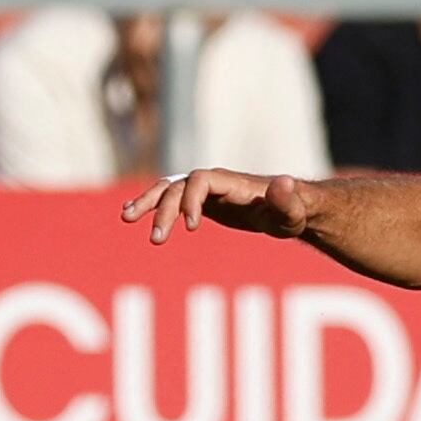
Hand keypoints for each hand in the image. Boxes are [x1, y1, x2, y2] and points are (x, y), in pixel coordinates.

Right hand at [121, 167, 313, 243]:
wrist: (292, 209)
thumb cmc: (295, 212)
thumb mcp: (294, 211)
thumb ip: (287, 199)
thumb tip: (286, 181)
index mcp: (232, 183)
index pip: (201, 181)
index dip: (191, 200)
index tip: (191, 227)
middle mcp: (214, 182)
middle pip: (179, 187)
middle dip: (164, 210)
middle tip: (157, 239)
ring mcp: (205, 191)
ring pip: (168, 191)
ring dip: (147, 204)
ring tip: (126, 219)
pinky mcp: (201, 202)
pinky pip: (171, 200)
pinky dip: (151, 205)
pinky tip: (131, 215)